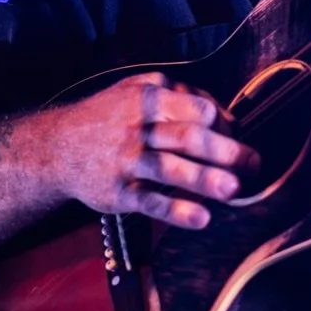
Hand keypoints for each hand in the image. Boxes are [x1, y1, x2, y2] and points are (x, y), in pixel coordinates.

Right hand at [47, 72, 259, 228]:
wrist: (56, 147)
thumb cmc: (108, 117)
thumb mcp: (135, 90)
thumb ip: (178, 95)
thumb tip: (224, 115)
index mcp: (149, 99)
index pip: (197, 108)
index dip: (221, 124)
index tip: (235, 139)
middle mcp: (138, 128)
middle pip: (188, 137)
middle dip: (224, 151)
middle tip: (253, 164)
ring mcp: (127, 160)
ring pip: (170, 169)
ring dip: (204, 179)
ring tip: (233, 190)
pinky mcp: (118, 192)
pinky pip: (150, 201)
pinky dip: (176, 210)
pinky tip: (200, 219)